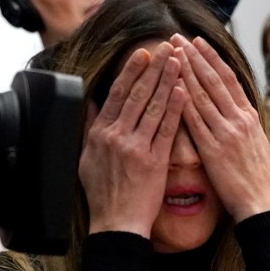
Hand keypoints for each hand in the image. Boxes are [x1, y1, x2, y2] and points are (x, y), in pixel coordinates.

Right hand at [80, 42, 184, 237]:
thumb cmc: (104, 193)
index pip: (117, 94)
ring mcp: (136, 147)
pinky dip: (174, 109)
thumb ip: (89, 127)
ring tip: (179, 61)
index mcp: (100, 133)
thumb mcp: (86, 157)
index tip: (143, 53)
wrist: (117, 223)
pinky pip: (166, 129)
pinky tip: (183, 91)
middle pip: (137, 94)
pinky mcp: (154, 161)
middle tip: (167, 47)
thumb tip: (89, 103)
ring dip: (167, 81)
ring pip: (153, 107)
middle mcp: (117, 136)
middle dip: (153, 67)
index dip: (131, 71)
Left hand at [171, 34, 269, 221]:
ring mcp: (226, 133)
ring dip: (184, 72)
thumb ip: (243, 124)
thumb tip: (232, 109)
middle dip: (194, 57)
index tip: (198, 43)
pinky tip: (169, 86)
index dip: (212, 59)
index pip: (229, 80)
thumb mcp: (255, 143)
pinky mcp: (213, 149)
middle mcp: (239, 120)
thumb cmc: (256, 179)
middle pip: (214, 81)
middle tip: (177, 38)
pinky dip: (182, 101)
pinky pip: (194, 120)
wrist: (261, 203)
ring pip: (202, 95)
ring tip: (170, 54)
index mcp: (250, 117)